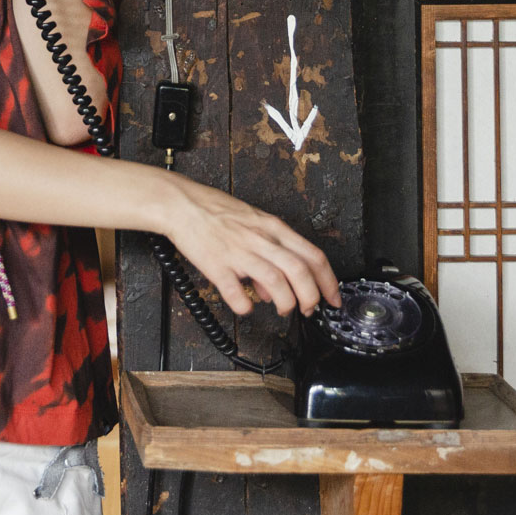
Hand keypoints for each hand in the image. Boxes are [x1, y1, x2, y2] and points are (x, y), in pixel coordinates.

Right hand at [158, 175, 341, 317]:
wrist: (182, 204)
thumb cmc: (216, 212)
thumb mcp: (253, 225)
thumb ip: (270, 254)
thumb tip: (275, 291)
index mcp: (273, 228)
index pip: (313, 256)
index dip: (329, 281)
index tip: (333, 299)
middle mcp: (261, 239)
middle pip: (300, 271)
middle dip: (311, 297)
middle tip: (309, 310)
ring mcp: (239, 252)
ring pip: (276, 281)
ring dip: (286, 302)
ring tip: (283, 310)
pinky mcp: (217, 265)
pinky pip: (236, 292)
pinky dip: (245, 305)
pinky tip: (246, 307)